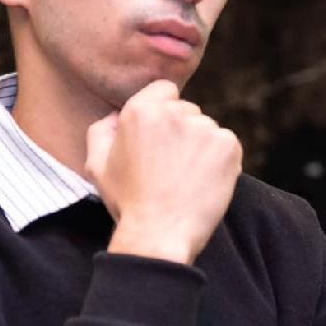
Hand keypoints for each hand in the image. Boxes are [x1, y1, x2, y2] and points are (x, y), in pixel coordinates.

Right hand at [85, 80, 242, 264]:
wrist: (159, 235)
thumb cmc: (128, 202)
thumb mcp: (97, 165)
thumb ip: (102, 130)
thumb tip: (117, 115)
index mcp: (141, 111)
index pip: (164, 90)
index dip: (163, 111)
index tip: (162, 137)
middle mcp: (174, 112)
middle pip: (187, 110)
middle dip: (182, 131)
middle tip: (171, 166)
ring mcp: (204, 128)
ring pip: (207, 128)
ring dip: (201, 147)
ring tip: (187, 178)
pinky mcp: (228, 145)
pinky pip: (227, 144)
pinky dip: (221, 160)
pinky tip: (204, 182)